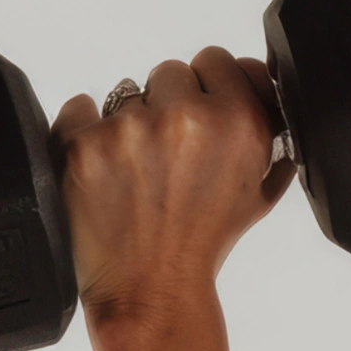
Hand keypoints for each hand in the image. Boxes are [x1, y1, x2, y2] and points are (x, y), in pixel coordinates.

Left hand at [51, 48, 294, 324]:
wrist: (151, 290)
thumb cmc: (204, 244)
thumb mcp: (260, 193)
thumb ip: (270, 136)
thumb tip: (265, 88)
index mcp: (238, 123)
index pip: (215, 59)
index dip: (207, 86)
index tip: (199, 108)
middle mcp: (187, 118)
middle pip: (170, 73)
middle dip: (169, 106)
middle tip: (169, 153)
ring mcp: (130, 129)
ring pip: (126, 94)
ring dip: (130, 124)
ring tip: (138, 172)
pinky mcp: (83, 143)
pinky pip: (79, 108)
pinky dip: (88, 134)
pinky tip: (106, 170)